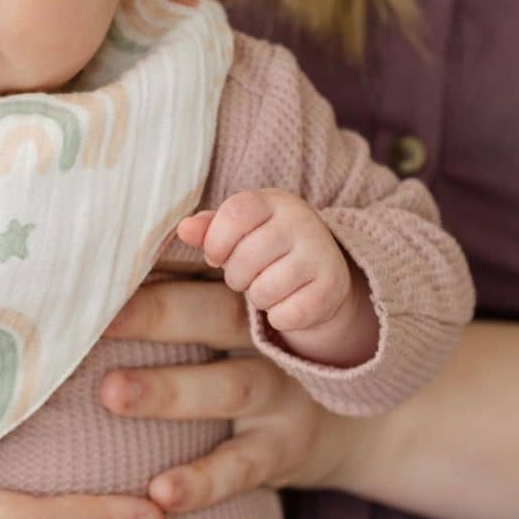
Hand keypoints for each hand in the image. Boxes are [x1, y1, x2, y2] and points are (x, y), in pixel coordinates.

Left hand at [101, 278, 358, 512]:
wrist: (340, 420)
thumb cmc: (246, 351)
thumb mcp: (226, 307)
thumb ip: (175, 280)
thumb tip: (89, 259)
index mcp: (243, 288)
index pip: (202, 263)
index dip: (158, 254)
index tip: (103, 254)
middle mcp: (267, 332)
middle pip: (214, 312)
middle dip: (154, 313)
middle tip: (95, 317)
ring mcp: (282, 389)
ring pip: (228, 386)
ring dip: (168, 391)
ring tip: (111, 393)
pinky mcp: (285, 447)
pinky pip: (243, 465)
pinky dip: (203, 480)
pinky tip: (160, 492)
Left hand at [177, 189, 375, 365]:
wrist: (320, 271)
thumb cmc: (265, 245)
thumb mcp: (237, 230)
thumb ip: (208, 228)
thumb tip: (184, 229)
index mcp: (274, 201)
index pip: (235, 212)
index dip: (216, 240)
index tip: (215, 255)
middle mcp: (303, 221)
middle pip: (246, 257)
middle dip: (235, 276)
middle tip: (246, 275)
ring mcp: (321, 253)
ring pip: (265, 290)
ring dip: (258, 297)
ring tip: (269, 285)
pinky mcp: (333, 287)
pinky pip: (287, 315)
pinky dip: (279, 317)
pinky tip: (288, 303)